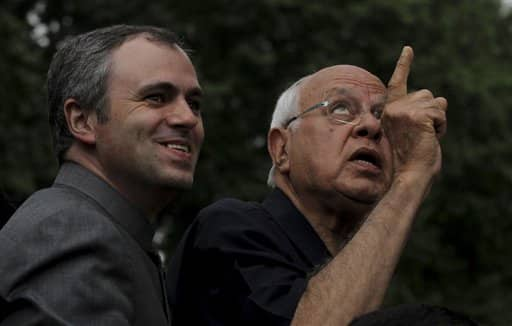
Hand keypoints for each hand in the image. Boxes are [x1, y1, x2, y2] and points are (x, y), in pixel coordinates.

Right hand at [382, 46, 447, 177]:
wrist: (409, 173)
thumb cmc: (412, 158)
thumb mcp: (418, 130)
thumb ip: (424, 112)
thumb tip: (443, 99)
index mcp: (389, 112)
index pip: (397, 83)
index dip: (404, 65)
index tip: (408, 50)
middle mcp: (393, 108)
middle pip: (426, 94)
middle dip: (432, 113)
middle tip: (422, 135)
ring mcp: (403, 111)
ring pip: (435, 102)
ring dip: (438, 120)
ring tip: (425, 138)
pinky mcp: (416, 115)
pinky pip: (440, 112)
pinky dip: (441, 126)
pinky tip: (430, 138)